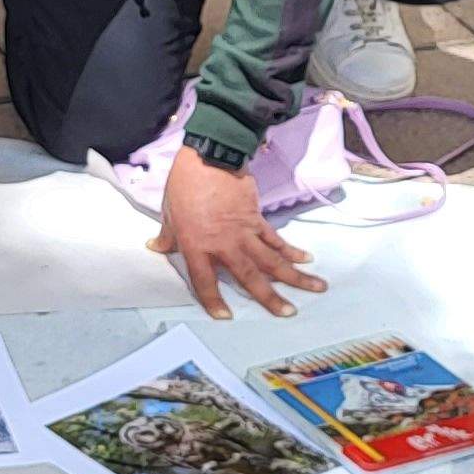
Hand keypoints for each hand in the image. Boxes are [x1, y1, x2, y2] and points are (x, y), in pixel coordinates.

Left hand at [151, 152, 323, 318]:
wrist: (209, 157)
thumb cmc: (184, 184)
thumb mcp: (168, 212)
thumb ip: (167, 235)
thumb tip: (156, 247)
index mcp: (196, 246)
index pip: (204, 282)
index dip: (213, 302)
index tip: (225, 317)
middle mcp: (223, 245)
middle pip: (249, 277)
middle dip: (271, 298)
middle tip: (289, 313)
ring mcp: (244, 232)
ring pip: (272, 260)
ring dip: (295, 276)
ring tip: (316, 288)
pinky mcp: (256, 218)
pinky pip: (275, 239)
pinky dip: (291, 249)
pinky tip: (306, 259)